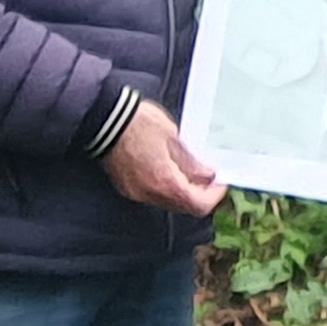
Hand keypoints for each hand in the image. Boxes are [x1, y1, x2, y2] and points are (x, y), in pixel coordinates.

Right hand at [103, 99, 225, 214]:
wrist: (106, 118)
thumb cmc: (139, 123)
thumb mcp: (173, 137)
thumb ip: (191, 161)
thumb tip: (207, 175)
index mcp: (164, 182)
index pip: (197, 205)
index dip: (214, 197)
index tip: (220, 184)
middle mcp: (148, 193)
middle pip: (182, 207)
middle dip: (199, 195)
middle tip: (209, 178)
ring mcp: (135, 192)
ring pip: (167, 202)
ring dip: (183, 192)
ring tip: (192, 172)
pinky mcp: (126, 186)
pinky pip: (152, 195)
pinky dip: (166, 188)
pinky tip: (171, 171)